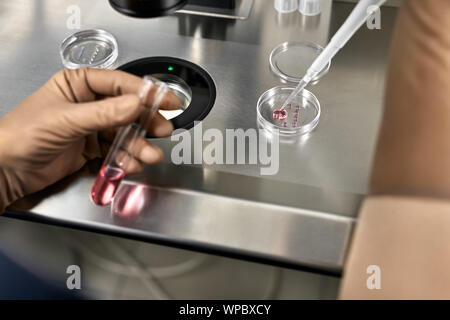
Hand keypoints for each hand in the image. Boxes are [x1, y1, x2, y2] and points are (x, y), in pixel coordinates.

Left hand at [0, 68, 180, 210]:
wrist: (6, 170)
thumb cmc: (23, 135)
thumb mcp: (66, 119)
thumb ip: (104, 113)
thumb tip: (136, 104)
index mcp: (78, 85)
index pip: (119, 83)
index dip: (145, 92)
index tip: (166, 100)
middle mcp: (87, 104)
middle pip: (126, 109)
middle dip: (145, 122)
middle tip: (163, 130)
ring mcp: (90, 127)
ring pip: (124, 133)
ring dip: (138, 145)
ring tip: (149, 156)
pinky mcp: (91, 149)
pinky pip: (116, 151)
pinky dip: (125, 159)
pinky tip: (131, 164)